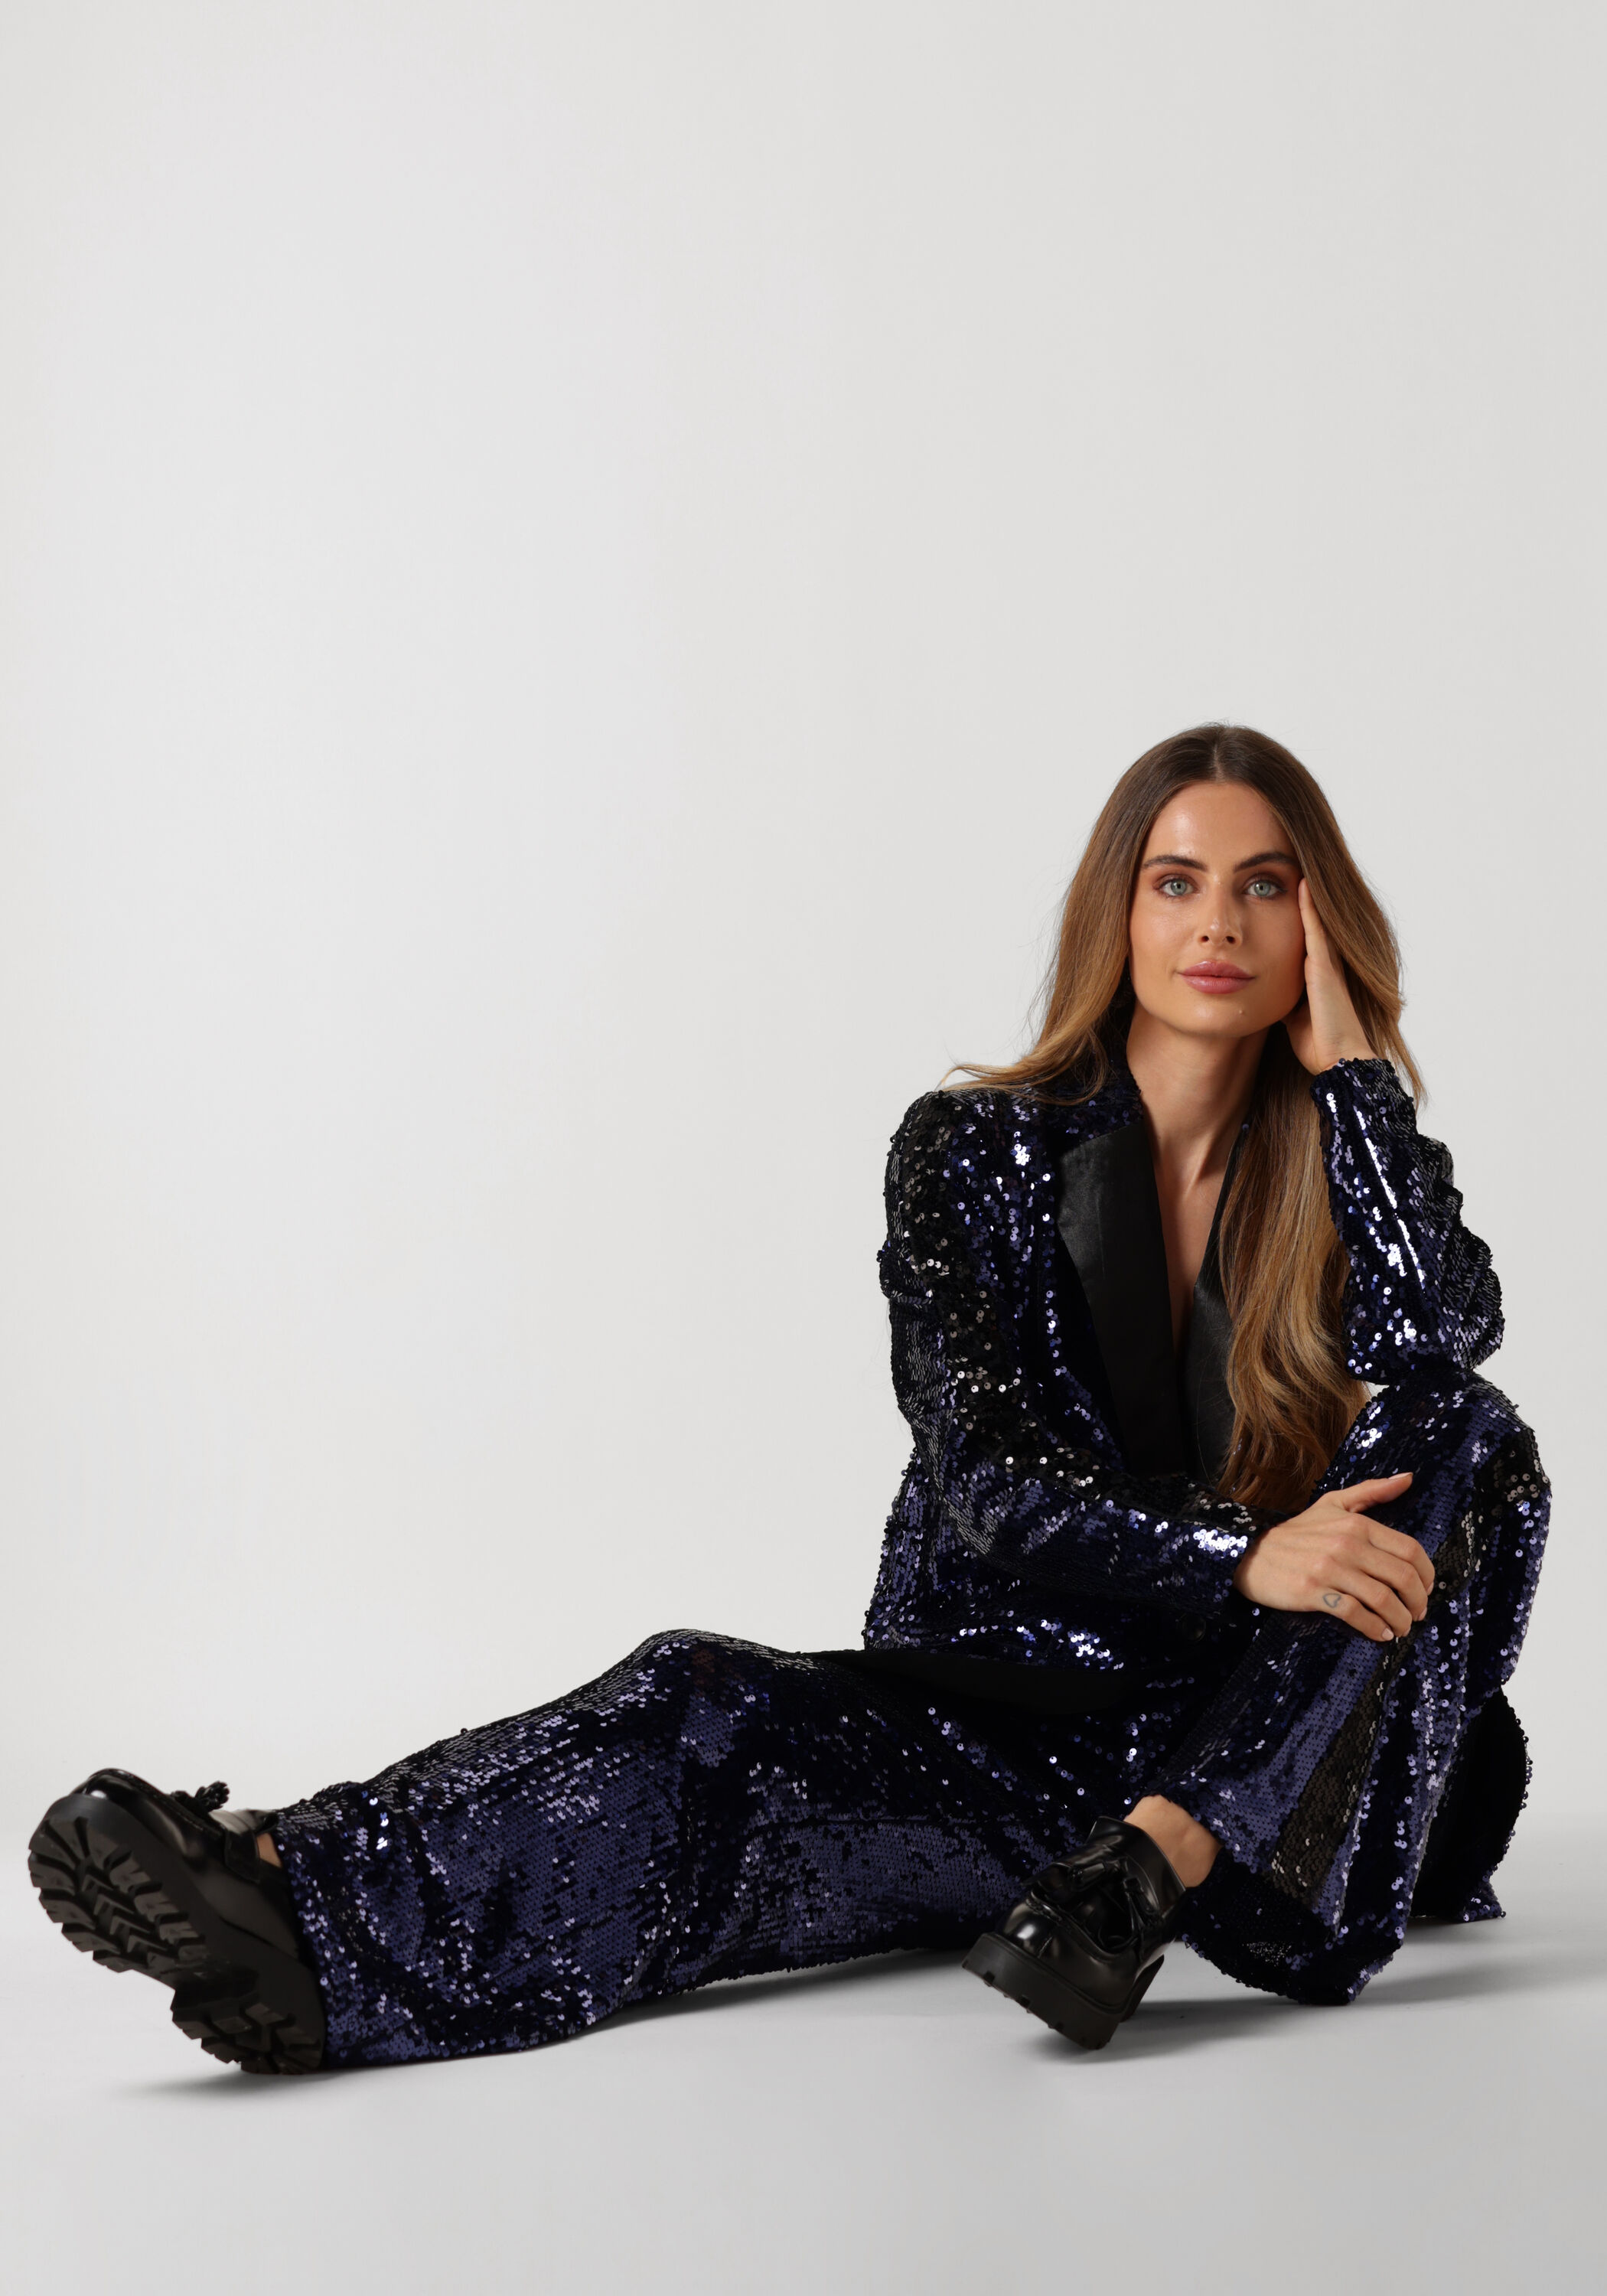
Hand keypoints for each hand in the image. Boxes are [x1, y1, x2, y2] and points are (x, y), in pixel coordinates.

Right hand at [1231, 1471, 1432, 1640]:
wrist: (1249, 1553)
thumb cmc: (1296, 1532)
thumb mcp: (1333, 1503)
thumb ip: (1372, 1491)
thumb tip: (1409, 1478)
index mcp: (1356, 1523)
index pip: (1410, 1550)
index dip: (1427, 1575)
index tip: (1426, 1590)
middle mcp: (1347, 1544)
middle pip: (1402, 1577)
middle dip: (1418, 1602)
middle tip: (1417, 1614)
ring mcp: (1329, 1569)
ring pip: (1382, 1599)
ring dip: (1399, 1620)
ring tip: (1400, 1628)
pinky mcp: (1313, 1591)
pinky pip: (1354, 1614)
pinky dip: (1373, 1628)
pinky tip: (1379, 1633)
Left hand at [1282, 879, 1376, 1073]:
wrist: (1337, 1060)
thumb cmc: (1318, 1044)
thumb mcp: (1292, 1017)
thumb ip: (1284, 1000)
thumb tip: (1265, 992)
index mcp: (1316, 975)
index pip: (1303, 937)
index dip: (1297, 914)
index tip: (1283, 891)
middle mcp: (1323, 964)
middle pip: (1310, 922)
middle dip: (1302, 897)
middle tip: (1290, 864)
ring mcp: (1326, 963)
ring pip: (1313, 921)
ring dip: (1305, 895)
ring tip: (1295, 865)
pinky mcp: (1323, 968)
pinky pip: (1315, 931)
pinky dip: (1309, 908)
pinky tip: (1301, 885)